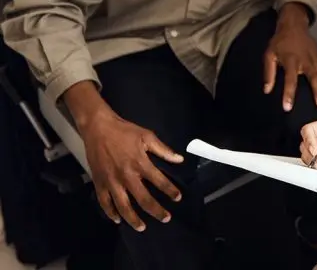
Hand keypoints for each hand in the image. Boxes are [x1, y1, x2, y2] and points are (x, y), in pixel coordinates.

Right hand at [80, 112, 183, 231]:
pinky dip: (111, 213)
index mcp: (140, 163)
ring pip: (124, 207)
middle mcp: (127, 176)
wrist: (99, 128)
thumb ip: (163, 150)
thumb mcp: (147, 136)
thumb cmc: (125, 131)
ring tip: (142, 227)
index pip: (159, 181)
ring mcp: (112, 182)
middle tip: (166, 218)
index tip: (178, 198)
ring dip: (134, 219)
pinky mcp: (99, 183)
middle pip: (143, 199)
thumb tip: (179, 159)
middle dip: (156, 211)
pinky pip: (105, 203)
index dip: (170, 191)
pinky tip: (118, 219)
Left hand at [264, 3, 316, 110]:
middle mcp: (307, 60)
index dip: (289, 93)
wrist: (293, 25)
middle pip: (314, 77)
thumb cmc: (281, 41)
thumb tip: (267, 90)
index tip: (288, 107)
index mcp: (291, 60)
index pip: (290, 78)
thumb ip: (269, 73)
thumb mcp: (269, 55)